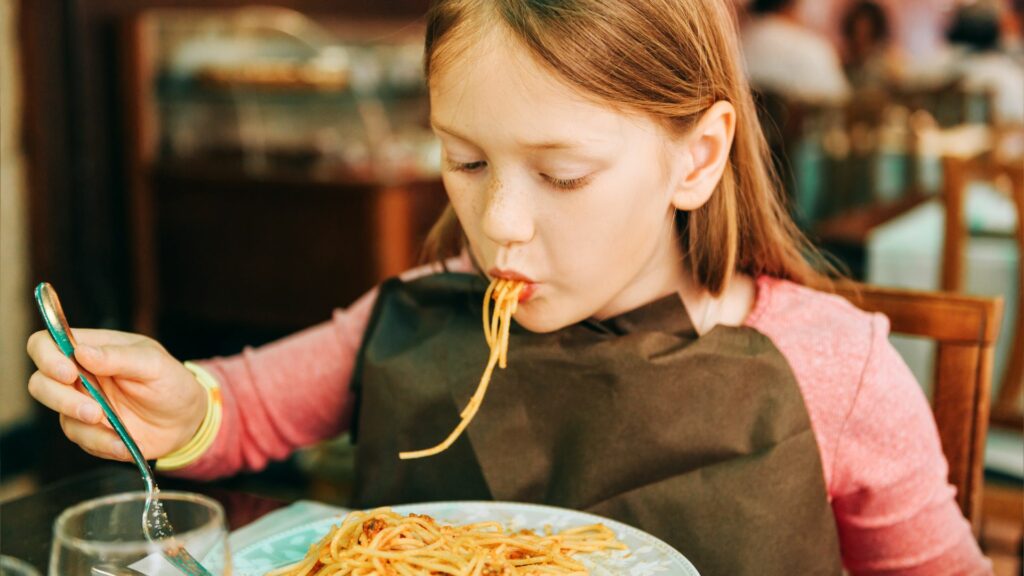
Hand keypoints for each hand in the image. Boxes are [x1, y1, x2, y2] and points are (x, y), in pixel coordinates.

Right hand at [27, 329, 206, 461]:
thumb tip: (81, 352)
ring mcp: (81, 404)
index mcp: (92, 349)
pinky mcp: (89, 431)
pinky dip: (102, 443)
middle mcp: (79, 376)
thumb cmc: (171, 382)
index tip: (69, 372)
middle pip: (40, 383)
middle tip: (93, 410)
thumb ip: (119, 357)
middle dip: (61, 398)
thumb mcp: (154, 363)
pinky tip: (125, 444)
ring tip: (115, 428)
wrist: (187, 420)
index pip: (45, 344)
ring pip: (58, 414)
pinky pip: (81, 439)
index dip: (46, 357)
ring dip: (84, 425)